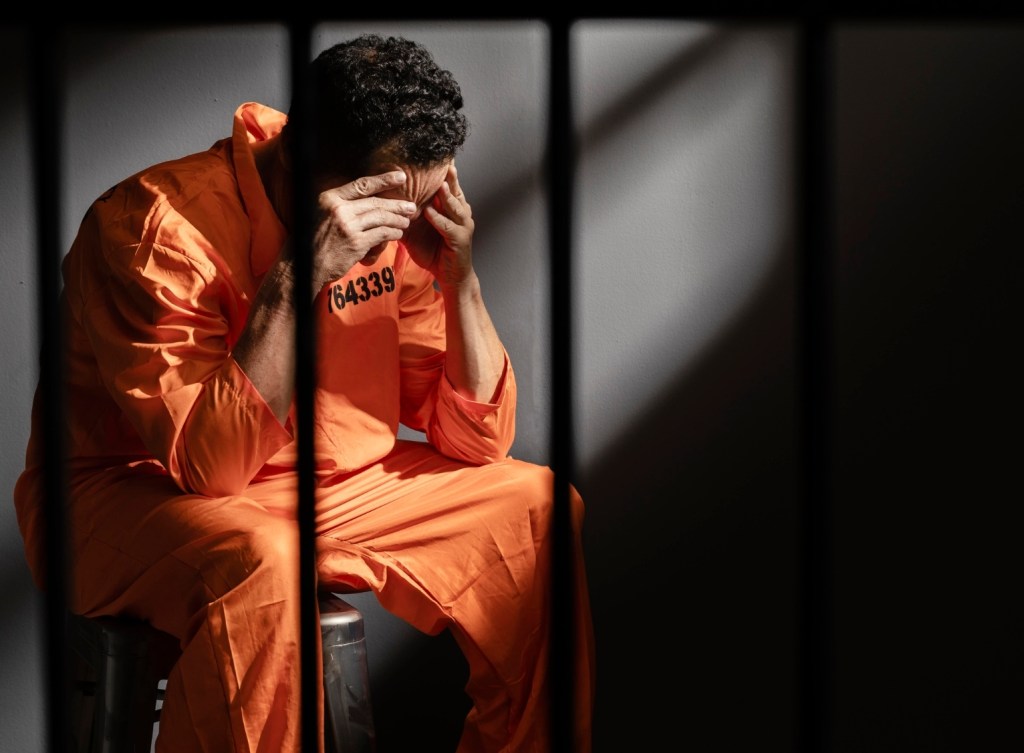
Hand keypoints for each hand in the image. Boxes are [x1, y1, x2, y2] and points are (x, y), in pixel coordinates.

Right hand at [310, 171, 417, 294]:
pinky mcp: (355, 243)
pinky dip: (392, 234)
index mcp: (330, 197)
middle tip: (411, 207)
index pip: (362, 185)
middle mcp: (338, 209)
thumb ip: (342, 205)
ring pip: (381, 218)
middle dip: (397, 205)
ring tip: (406, 222)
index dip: (384, 180)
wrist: (305, 265)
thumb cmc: (314, 241)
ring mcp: (347, 226)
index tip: (401, 177)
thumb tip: (368, 200)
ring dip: (397, 220)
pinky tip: (398, 234)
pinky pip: (381, 234)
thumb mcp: (321, 214)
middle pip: (375, 203)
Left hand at [404, 164, 475, 291]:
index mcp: (452, 210)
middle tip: (445, 163)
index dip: (445, 174)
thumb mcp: (416, 232)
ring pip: (455, 208)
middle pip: (456, 192)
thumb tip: (384, 206)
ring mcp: (463, 227)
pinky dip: (439, 220)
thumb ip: (405, 217)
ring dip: (447, 197)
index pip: (449, 187)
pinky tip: (429, 212)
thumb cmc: (435, 252)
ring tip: (439, 185)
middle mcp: (461, 215)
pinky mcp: (460, 241)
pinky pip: (448, 227)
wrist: (450, 276)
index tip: (439, 158)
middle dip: (451, 178)